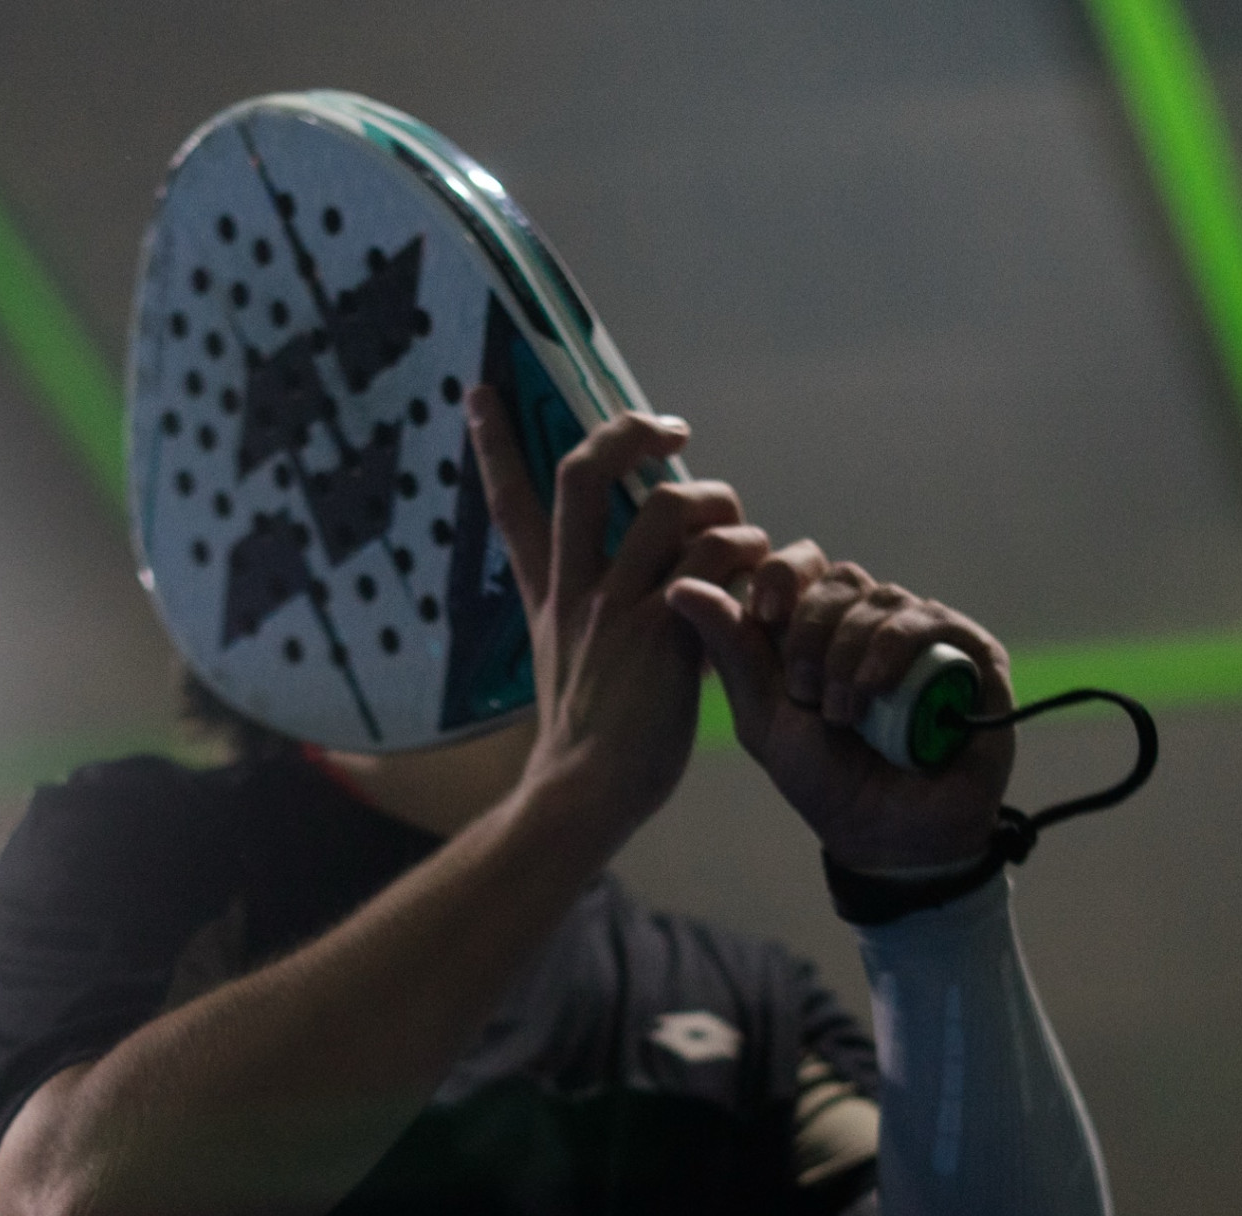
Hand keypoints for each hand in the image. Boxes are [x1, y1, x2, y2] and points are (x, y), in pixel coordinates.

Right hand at [465, 389, 768, 851]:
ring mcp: (615, 607)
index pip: (512, 507)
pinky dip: (747, 558)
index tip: (481, 393)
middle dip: (629, 431)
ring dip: (721, 504)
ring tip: (743, 535)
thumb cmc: (592, 746)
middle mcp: (576, 589)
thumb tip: (666, 578)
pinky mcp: (662, 631)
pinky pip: (714, 561)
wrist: (584, 796)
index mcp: (550, 596)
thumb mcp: (572, 668)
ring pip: (669, 505)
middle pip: (583, 473)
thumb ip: (604, 616)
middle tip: (672, 432)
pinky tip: (760, 586)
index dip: (493, 446)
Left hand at [666, 542, 1014, 870]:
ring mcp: (924, 634)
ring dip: (848, 653)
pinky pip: (928, 620)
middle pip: (838, 577)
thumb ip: (729, 649)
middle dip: (811, 630)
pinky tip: (874, 691)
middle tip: (804, 692)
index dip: (779, 575)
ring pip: (880, 598)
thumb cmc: (824, 780)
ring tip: (842, 713)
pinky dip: (892, 650)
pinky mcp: (971, 652)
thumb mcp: (763, 716)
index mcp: (820, 629)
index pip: (800, 565)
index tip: (762, 613)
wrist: (884, 835)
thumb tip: (679, 585)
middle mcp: (872, 622)